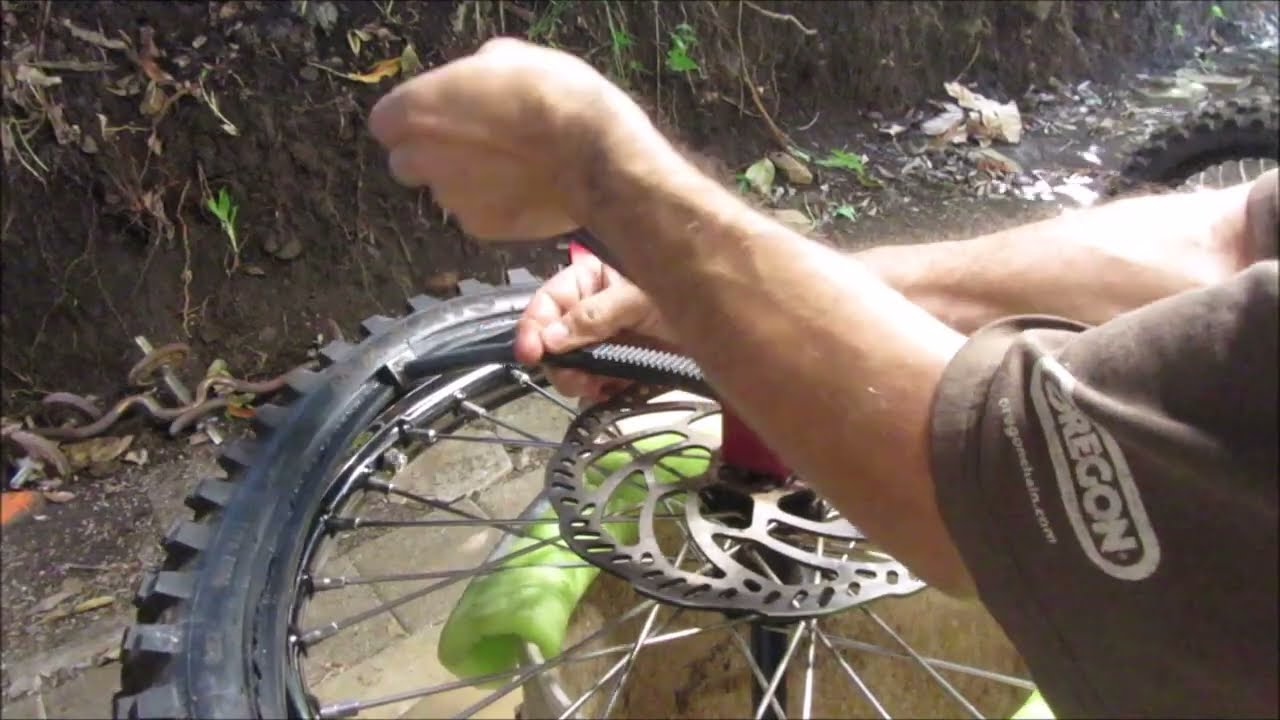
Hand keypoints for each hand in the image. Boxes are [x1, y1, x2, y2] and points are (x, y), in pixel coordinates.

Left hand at [367, 38, 661, 240]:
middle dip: (429, 156)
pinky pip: (475, 213)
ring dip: (465, 180)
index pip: (385, 121)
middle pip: (406, 162)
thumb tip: (476, 79)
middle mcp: (424, 157)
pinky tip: (524, 190)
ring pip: (444, 190)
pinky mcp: (479, 227)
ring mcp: (450, 197)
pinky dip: (492, 205)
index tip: (438, 116)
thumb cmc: (555, 95)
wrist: (595, 157)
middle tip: (472, 145)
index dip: (411, 119)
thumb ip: (475, 76)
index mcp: (419, 108)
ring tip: (511, 168)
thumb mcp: (513, 57)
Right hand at [514, 254, 672, 400]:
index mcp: (591, 279)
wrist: (731, 322)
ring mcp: (608, 339)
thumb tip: (552, 340)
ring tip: (595, 386)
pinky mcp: (624, 366)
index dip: (534, 327)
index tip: (530, 353)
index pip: (549, 302)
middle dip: (559, 361)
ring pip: (573, 365)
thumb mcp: (637, 298)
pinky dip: (599, 392)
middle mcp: (594, 308)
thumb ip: (594, 316)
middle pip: (555, 338)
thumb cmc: (687, 292)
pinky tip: (609, 392)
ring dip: (578, 379)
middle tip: (572, 378)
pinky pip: (598, 383)